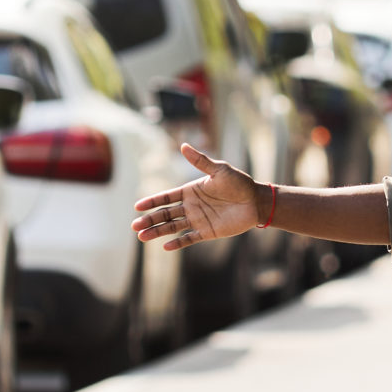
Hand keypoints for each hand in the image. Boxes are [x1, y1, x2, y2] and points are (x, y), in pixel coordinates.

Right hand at [132, 143, 263, 250]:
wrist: (256, 201)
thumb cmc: (240, 183)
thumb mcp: (220, 170)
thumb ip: (201, 161)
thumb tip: (183, 145)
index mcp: (190, 191)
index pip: (166, 197)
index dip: (152, 202)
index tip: (137, 207)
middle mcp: (191, 206)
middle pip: (165, 214)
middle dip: (149, 220)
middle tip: (134, 226)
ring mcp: (198, 220)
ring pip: (172, 227)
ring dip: (157, 232)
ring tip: (141, 237)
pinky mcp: (208, 232)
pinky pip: (189, 238)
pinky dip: (178, 243)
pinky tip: (166, 246)